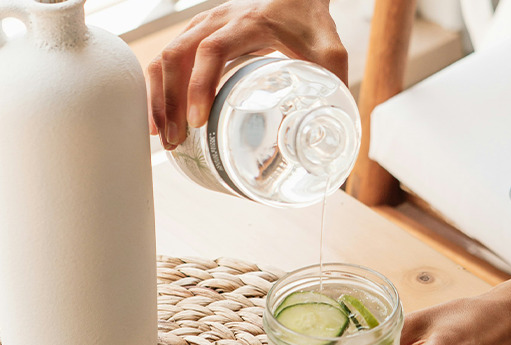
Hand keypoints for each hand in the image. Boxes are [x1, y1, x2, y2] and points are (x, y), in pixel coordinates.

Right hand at [147, 0, 347, 149]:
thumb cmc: (312, 22)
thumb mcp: (329, 50)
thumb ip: (333, 85)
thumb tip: (334, 133)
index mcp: (250, 24)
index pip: (214, 50)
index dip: (201, 86)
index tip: (199, 121)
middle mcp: (220, 20)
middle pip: (179, 55)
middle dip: (171, 101)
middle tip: (176, 140)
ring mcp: (205, 25)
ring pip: (166, 56)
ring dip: (159, 97)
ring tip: (163, 136)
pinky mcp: (198, 33)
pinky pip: (168, 57)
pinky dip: (159, 87)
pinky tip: (161, 116)